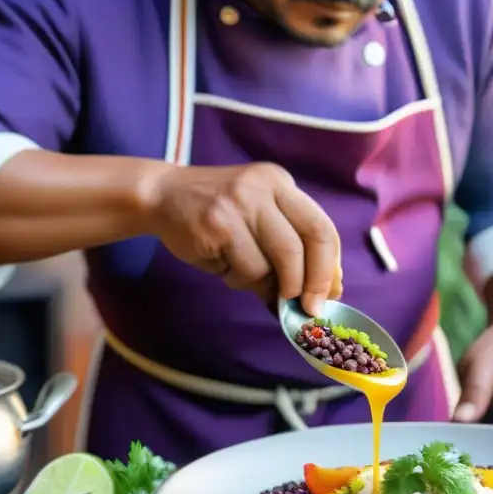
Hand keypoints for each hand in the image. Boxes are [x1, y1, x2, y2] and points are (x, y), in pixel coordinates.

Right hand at [147, 162, 341, 314]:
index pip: (322, 227)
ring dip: (267, 284)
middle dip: (314, 282)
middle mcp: (265, 187)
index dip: (330, 266)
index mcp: (282, 184)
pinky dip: (240, 279)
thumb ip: (287, 247)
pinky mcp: (218, 223)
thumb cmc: (217, 217)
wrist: (162, 195)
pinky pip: (247, 269)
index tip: (330, 294)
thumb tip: (315, 296)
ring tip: (243, 277)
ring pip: (277, 261)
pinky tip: (223, 267)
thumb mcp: (258, 219)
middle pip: (310, 241)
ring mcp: (241, 202)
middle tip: (308, 309)